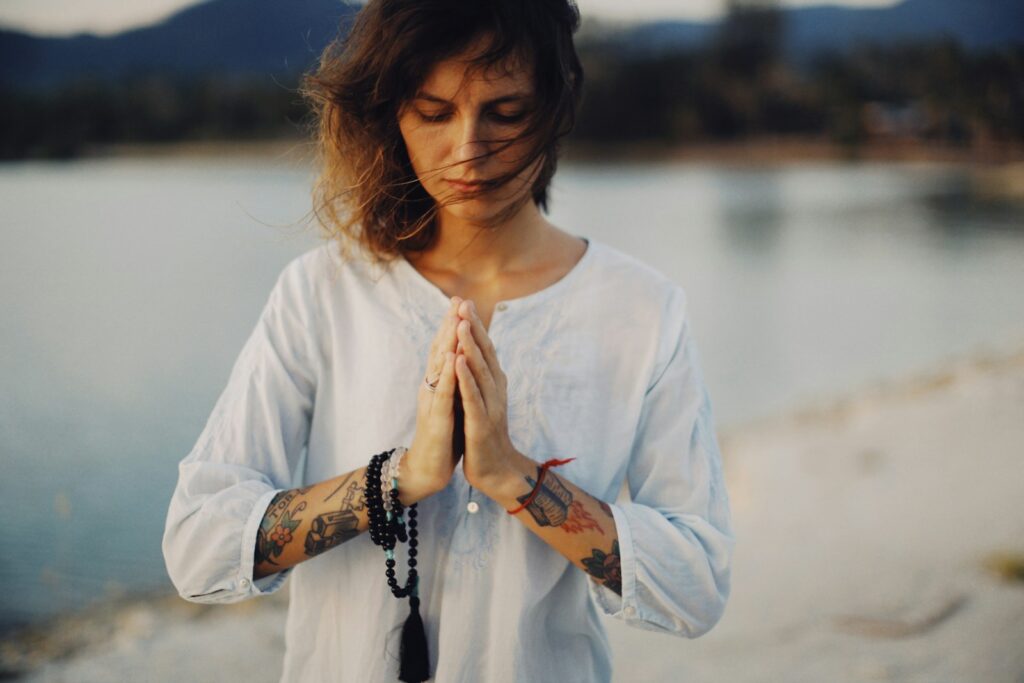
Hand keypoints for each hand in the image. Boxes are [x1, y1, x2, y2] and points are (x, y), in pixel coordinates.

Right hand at [402, 296, 463, 503]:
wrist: (428, 468)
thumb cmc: (441, 436)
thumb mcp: (450, 402)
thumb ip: (452, 381)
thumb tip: (460, 359)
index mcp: (437, 383)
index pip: (444, 348)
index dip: (451, 325)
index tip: (460, 301)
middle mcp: (431, 387)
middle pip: (439, 350)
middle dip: (449, 324)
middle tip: (457, 299)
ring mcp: (432, 401)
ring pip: (439, 367)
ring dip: (448, 342)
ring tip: (455, 319)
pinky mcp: (436, 418)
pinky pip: (443, 392)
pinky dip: (448, 374)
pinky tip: (453, 358)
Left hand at [453, 299, 519, 492]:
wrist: (496, 471)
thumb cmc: (485, 435)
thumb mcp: (483, 402)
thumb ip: (480, 380)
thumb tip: (472, 356)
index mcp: (493, 385)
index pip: (484, 350)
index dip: (475, 326)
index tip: (464, 302)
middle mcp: (495, 390)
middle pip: (484, 354)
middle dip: (473, 327)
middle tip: (464, 302)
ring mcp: (490, 406)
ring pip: (479, 371)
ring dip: (470, 346)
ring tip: (461, 323)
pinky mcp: (480, 422)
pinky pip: (472, 396)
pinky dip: (465, 377)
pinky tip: (458, 360)